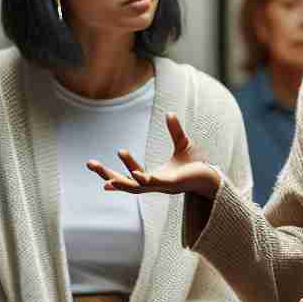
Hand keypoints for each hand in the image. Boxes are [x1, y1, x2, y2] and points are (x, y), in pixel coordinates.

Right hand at [86, 114, 222, 199]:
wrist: (213, 177)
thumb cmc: (198, 166)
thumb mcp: (183, 145)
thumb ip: (175, 131)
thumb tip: (169, 113)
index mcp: (153, 178)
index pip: (131, 175)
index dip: (121, 167)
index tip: (111, 157)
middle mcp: (154, 185)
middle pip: (125, 184)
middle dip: (107, 175)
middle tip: (89, 164)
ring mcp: (161, 187)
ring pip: (134, 188)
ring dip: (120, 182)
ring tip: (105, 178)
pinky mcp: (171, 185)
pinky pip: (153, 184)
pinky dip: (142, 179)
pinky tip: (134, 173)